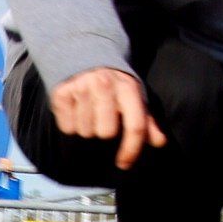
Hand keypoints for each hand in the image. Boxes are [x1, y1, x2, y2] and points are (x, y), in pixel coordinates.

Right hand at [49, 68, 164, 170]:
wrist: (86, 57)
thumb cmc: (114, 87)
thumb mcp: (133, 98)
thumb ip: (146, 122)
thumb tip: (161, 142)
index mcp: (128, 88)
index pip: (135, 126)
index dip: (131, 149)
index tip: (124, 164)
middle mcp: (105, 84)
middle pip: (106, 133)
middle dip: (104, 132)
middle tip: (101, 119)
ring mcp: (81, 87)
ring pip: (85, 131)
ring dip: (86, 129)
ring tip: (88, 113)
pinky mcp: (62, 92)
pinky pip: (67, 127)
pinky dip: (70, 126)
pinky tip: (75, 111)